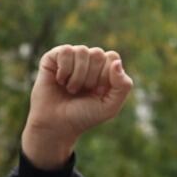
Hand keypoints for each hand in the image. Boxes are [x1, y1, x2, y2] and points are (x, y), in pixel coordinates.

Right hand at [21, 45, 133, 169]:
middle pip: (97, 54)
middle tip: (83, 92)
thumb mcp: (110, 106)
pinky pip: (65, 51)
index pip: (112, 57)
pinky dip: (64, 70)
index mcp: (103, 68)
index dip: (106, 76)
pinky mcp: (53, 57)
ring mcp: (71, 57)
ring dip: (77, 77)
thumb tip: (116, 63)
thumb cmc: (83, 116)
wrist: (57, 125)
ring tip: (71, 90)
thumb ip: (123, 86)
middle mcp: (88, 60)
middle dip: (91, 78)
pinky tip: (60, 81)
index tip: (97, 92)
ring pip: (82, 51)